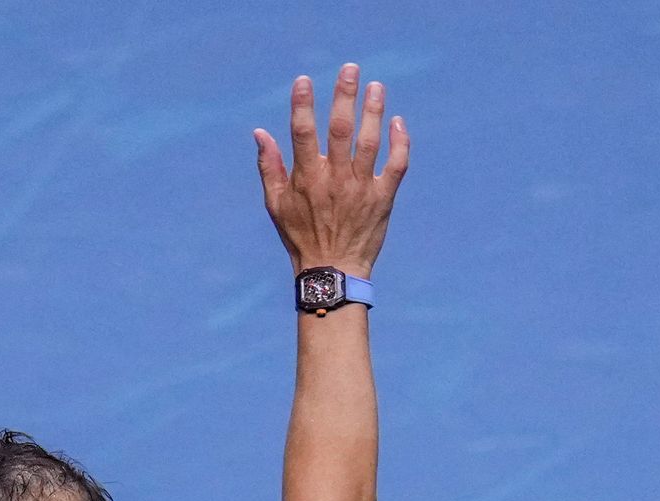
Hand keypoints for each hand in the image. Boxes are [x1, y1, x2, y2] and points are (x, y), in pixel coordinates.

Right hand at [254, 64, 405, 276]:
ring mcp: (361, 188)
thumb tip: (260, 132)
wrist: (333, 272)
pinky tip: (398, 122)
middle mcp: (335, 179)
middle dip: (345, 96)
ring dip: (374, 111)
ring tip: (377, 87)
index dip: (303, 104)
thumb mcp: (276, 204)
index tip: (304, 80)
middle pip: (340, 129)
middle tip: (351, 69)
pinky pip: (396, 166)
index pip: (302, 133)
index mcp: (307, 178)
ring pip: (370, 142)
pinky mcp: (382, 198)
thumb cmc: (300, 237)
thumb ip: (269, 166)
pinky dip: (399, 143)